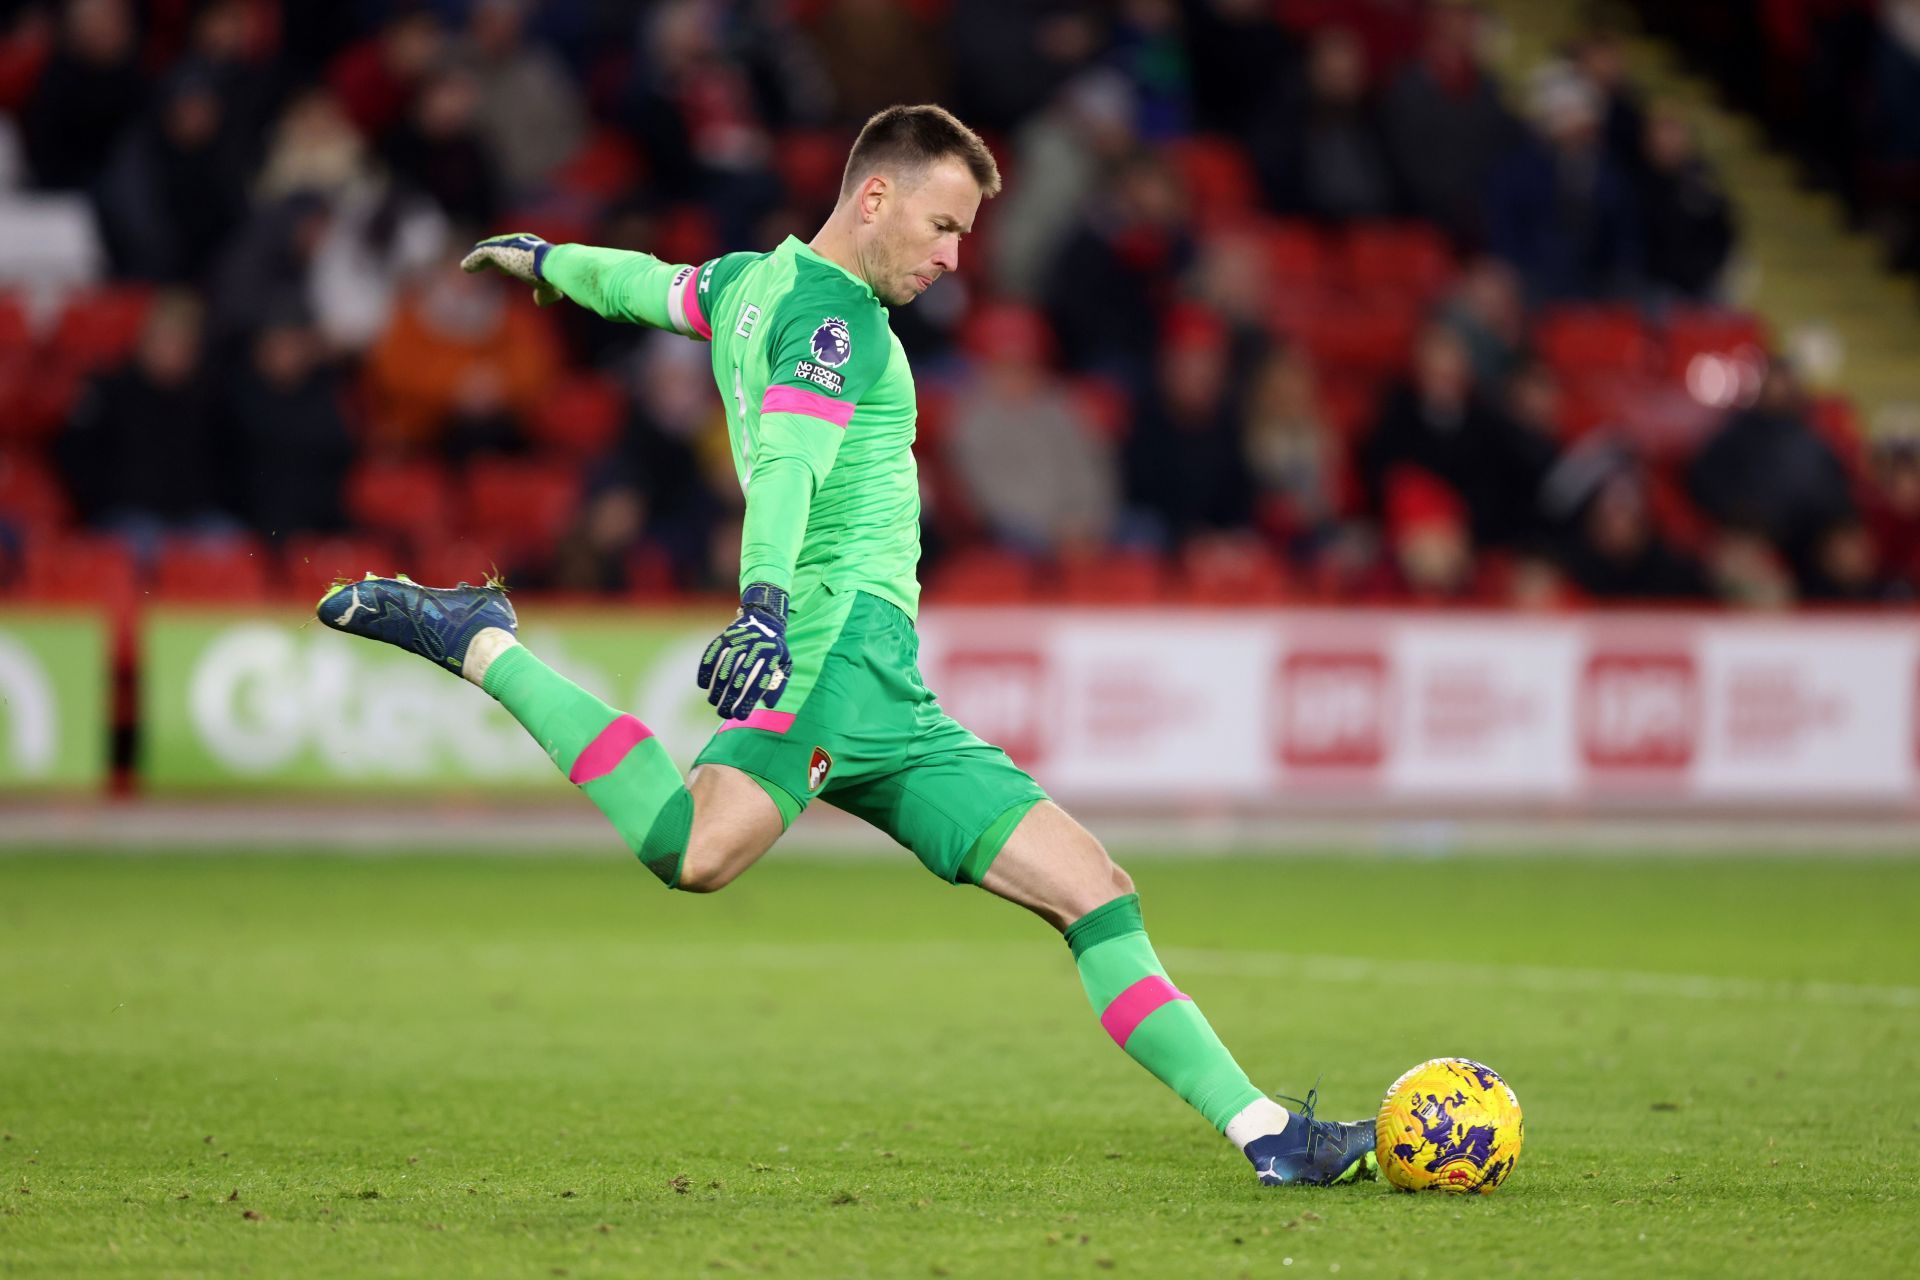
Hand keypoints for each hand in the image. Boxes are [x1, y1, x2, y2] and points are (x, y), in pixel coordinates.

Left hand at [460, 232, 562, 306]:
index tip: (502, 270)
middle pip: (501, 248)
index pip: (517, 253)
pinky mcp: (496, 250)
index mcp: (533, 249)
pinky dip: (473, 261)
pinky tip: (465, 268)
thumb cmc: (553, 276)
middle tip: (484, 263)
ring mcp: (506, 245)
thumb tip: (539, 302)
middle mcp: (519, 243)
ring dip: (478, 258)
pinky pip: (480, 254)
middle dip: (493, 256)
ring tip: (468, 266)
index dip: (509, 262)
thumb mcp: (549, 287)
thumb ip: (543, 293)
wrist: (550, 266)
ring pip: (488, 250)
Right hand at [697, 583, 792, 720]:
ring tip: (713, 702)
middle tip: (724, 713)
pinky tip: (703, 684)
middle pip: (739, 677)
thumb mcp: (785, 664)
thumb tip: (767, 704)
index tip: (740, 716)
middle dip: (729, 698)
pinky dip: (705, 669)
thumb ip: (778, 684)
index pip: (758, 682)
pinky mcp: (725, 636)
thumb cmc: (775, 649)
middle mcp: (754, 646)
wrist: (765, 618)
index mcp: (771, 655)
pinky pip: (712, 653)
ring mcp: (739, 640)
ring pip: (724, 666)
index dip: (747, 701)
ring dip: (716, 687)